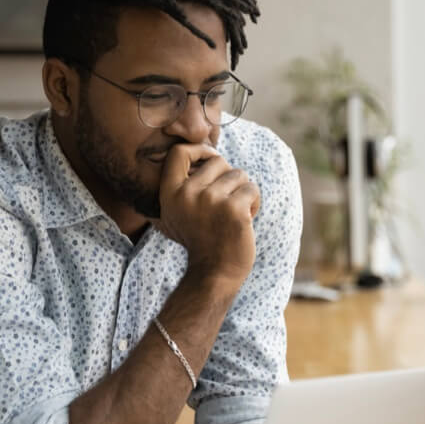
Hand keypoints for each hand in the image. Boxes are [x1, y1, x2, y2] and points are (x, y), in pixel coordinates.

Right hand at [157, 143, 260, 288]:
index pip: (180, 152)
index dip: (199, 150)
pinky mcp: (234, 209)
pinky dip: (254, 203)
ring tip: (234, 214)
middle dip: (228, 178)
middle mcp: (187, 194)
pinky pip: (252, 188)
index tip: (210, 162)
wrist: (214, 273)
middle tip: (225, 204)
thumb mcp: (177, 213)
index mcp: (170, 193)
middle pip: (218, 160)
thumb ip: (182, 185)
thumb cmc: (200, 240)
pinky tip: (245, 221)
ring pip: (239, 174)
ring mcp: (211, 201)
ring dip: (242, 192)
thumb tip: (202, 151)